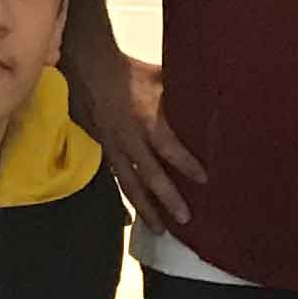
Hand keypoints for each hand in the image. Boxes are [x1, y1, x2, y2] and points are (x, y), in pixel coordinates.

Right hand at [79, 49, 204, 235]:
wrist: (87, 69)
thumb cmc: (128, 72)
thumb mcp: (159, 78)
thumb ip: (181, 94)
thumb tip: (210, 99)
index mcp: (145, 120)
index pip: (169, 147)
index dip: (186, 164)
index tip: (204, 179)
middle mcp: (129, 140)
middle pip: (150, 175)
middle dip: (168, 198)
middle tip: (185, 219)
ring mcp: (113, 148)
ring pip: (130, 184)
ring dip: (146, 208)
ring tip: (159, 229)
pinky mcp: (102, 151)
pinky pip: (115, 180)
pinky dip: (124, 199)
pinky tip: (132, 216)